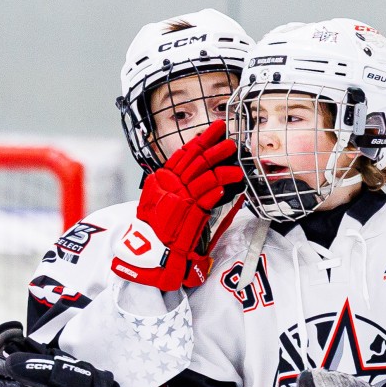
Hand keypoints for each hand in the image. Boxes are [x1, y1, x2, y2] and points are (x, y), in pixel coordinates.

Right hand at [113, 120, 242, 290]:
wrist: (149, 254)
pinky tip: (230, 185)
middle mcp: (167, 185)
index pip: (182, 154)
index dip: (200, 141)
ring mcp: (177, 197)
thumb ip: (176, 189)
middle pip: (195, 159)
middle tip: (229, 140)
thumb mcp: (161, 204)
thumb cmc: (156, 232)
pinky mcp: (187, 212)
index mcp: (160, 180)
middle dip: (214, 147)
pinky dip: (219, 189)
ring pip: (204, 174)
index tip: (214, 132)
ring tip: (236, 165)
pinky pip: (207, 196)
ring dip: (223, 168)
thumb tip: (197, 179)